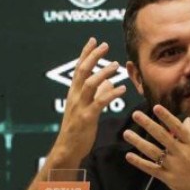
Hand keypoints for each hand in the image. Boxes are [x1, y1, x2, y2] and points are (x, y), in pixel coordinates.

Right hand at [53, 38, 126, 164]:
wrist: (67, 149)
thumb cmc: (78, 130)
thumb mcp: (87, 108)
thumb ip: (98, 94)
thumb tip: (109, 82)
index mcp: (73, 93)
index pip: (79, 68)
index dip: (85, 53)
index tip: (93, 40)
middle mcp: (74, 97)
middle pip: (82, 71)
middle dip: (92, 56)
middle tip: (105, 45)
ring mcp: (80, 107)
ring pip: (89, 84)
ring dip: (103, 73)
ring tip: (116, 65)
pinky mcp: (87, 118)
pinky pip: (99, 102)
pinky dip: (111, 94)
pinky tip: (121, 88)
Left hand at [123, 105, 189, 189]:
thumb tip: (186, 119)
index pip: (177, 127)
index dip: (166, 117)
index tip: (156, 107)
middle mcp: (183, 154)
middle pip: (163, 136)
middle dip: (148, 124)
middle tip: (136, 114)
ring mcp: (175, 167)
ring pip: (153, 152)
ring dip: (139, 142)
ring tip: (127, 133)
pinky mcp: (169, 179)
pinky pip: (151, 169)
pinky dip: (139, 162)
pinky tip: (129, 155)